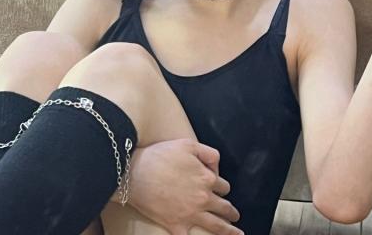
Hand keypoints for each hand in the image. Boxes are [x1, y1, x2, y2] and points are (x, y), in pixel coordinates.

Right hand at [114, 139, 241, 234]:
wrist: (133, 174)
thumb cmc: (160, 156)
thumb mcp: (189, 144)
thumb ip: (209, 154)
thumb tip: (217, 169)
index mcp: (207, 179)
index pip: (224, 186)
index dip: (222, 186)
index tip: (219, 188)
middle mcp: (203, 198)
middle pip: (224, 208)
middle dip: (231, 212)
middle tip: (235, 216)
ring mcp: (190, 214)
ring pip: (216, 226)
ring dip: (229, 231)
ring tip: (237, 234)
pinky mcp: (175, 225)